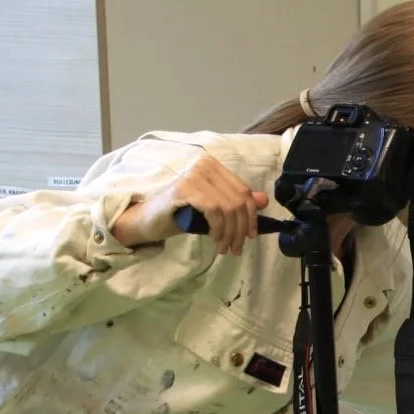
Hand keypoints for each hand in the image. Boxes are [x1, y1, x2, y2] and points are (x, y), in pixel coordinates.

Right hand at [111, 154, 269, 255]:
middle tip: (236, 248)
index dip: (252, 216)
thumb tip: (264, 200)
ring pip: (228, 208)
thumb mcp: (214, 207)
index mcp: (214, 166)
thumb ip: (236, 201)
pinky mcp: (184, 188)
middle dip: (241, 229)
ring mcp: (194, 175)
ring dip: (230, 233)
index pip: (244, 192)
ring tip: (224, 247)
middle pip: (238, 201)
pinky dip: (218, 229)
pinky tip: (215, 240)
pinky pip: (214, 210)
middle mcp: (205, 165)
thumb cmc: (181, 212)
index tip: (250, 236)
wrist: (149, 219)